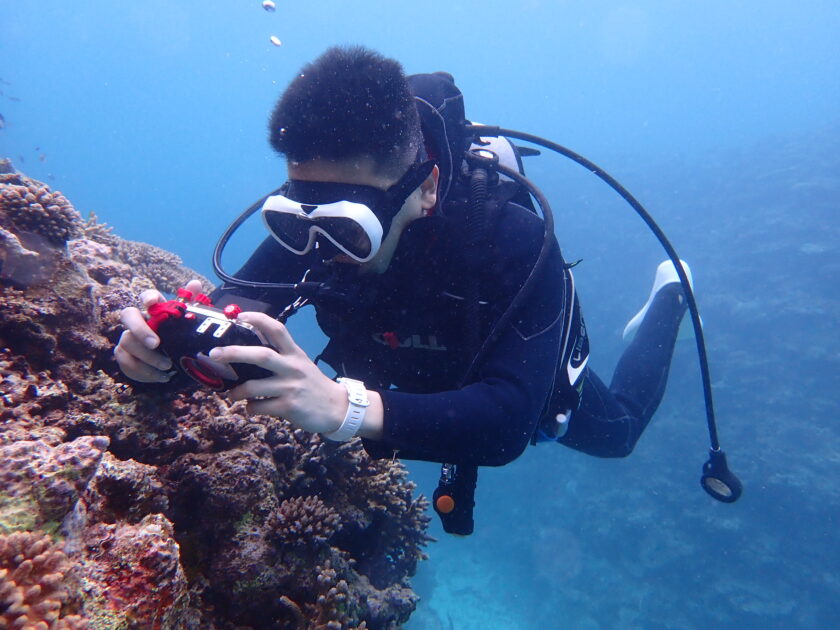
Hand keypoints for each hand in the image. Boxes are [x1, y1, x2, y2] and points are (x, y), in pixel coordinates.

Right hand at [113, 279, 202, 382]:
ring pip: (127, 342)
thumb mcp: (191, 323)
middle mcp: (138, 321)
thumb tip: (194, 283)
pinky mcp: (125, 356)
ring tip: (168, 366)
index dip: (148, 297)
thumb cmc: (182, 339)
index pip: (148, 296)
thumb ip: (193, 303)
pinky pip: (127, 363)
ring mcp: (128, 339)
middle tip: (155, 344)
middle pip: (128, 315)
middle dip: (139, 329)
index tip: (151, 303)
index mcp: (156, 311)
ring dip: (147, 357)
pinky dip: (144, 372)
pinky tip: (161, 377)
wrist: (176, 364)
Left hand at [210, 312, 347, 434]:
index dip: (258, 320)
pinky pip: (259, 407)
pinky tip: (251, 408)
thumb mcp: (301, 364)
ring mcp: (290, 388)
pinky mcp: (288, 407)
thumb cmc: (313, 385)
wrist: (337, 409)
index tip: (239, 316)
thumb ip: (281, 355)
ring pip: (253, 387)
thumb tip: (250, 347)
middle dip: (234, 353)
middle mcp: (292, 368)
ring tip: (232, 394)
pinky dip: (249, 408)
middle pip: (261, 355)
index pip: (277, 329)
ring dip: (237, 391)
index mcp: (295, 354)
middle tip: (214, 353)